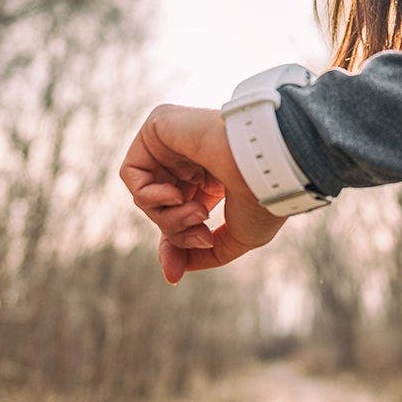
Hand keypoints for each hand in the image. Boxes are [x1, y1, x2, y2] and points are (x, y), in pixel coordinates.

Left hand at [119, 103, 289, 283]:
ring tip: (198, 213)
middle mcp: (191, 160)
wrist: (269, 165)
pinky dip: (148, 195)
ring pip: (146, 196)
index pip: (177, 215)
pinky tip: (175, 194)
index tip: (174, 274)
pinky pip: (132, 173)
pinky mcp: (159, 127)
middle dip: (175, 232)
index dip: (174, 244)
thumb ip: (202, 254)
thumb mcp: (236, 238)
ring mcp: (175, 143)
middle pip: (160, 210)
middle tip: (203, 234)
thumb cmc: (262, 198)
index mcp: (213, 179)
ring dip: (167, 217)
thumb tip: (172, 273)